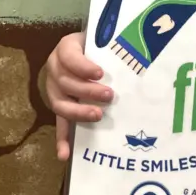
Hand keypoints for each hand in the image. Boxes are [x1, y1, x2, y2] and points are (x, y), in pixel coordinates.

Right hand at [45, 31, 113, 160]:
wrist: (85, 48)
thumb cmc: (98, 45)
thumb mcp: (101, 39)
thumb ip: (112, 46)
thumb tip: (140, 55)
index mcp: (65, 49)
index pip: (70, 57)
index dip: (83, 66)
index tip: (100, 73)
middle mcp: (55, 70)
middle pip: (66, 83)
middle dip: (87, 91)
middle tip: (109, 95)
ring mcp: (55, 90)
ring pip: (61, 104)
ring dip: (78, 112)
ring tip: (98, 115)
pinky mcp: (60, 107)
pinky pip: (59, 124)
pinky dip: (61, 139)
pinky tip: (65, 154)